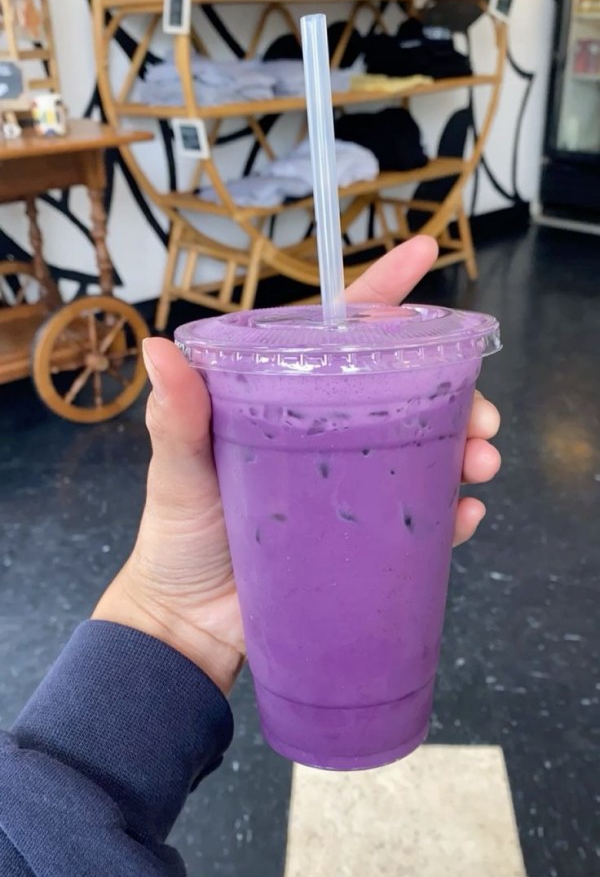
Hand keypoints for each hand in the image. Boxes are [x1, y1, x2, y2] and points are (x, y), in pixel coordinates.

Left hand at [93, 237, 499, 692]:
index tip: (424, 253)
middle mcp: (328, 434)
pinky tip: (464, 514)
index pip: (341, 336)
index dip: (385, 295)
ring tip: (479, 463)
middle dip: (456, 394)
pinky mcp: (363, 537)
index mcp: (287, 401)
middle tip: (481, 417)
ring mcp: (351, 486)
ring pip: (425, 452)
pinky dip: (450, 514)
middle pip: (406, 394)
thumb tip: (158, 349)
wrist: (188, 623)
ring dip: (464, 451)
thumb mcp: (176, 468)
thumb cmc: (178, 535)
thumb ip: (175, 415)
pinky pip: (420, 520)